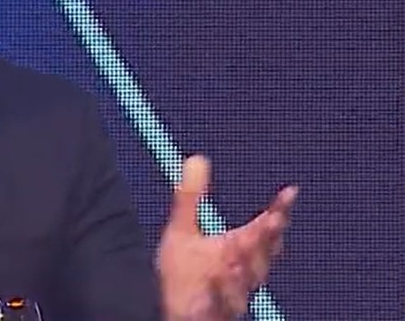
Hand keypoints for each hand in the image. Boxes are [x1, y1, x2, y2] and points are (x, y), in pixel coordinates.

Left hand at [157, 155, 296, 320]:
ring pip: (243, 282)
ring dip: (244, 267)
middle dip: (267, 239)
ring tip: (238, 249)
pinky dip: (216, 296)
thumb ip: (191, 197)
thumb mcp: (184, 232)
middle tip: (274, 219)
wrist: (174, 313)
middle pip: (260, 255)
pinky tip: (210, 284)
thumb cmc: (185, 274)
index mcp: (237, 250)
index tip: (290, 192)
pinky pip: (215, 307)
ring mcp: (228, 295)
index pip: (264, 229)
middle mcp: (239, 273)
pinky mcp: (210, 314)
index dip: (278, 212)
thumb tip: (197, 159)